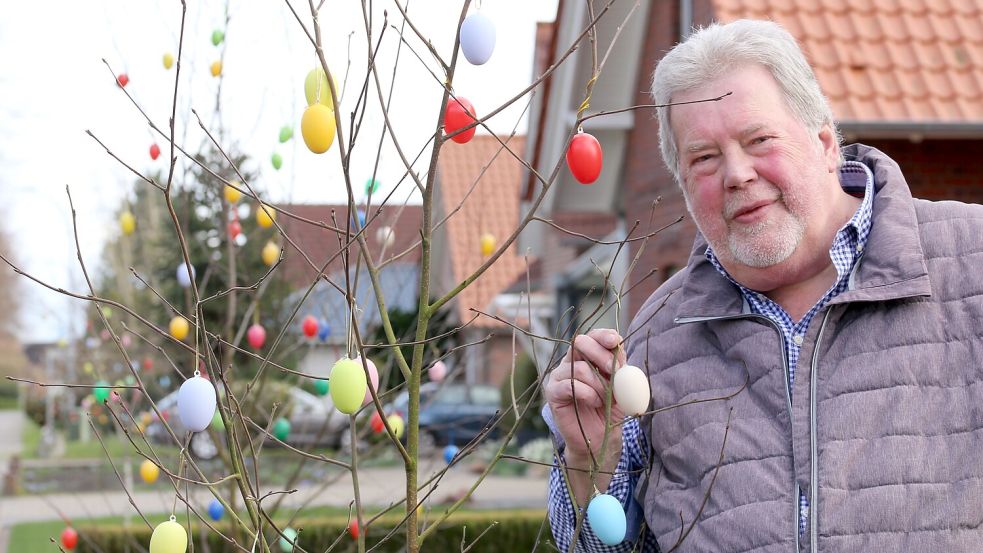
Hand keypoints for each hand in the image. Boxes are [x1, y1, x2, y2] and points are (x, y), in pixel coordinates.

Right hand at [544, 328, 625, 463]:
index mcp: (587, 356)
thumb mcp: (621, 386)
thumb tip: (620, 349)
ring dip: (599, 384)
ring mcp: (559, 376)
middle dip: (600, 355)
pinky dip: (588, 394)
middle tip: (614, 371)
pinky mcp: (553, 392)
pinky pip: (570, 385)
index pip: (592, 336)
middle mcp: (570, 362)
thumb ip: (621, 367)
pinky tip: (595, 402)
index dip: (603, 335)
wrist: (600, 437)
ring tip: (606, 399)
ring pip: (579, 368)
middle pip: (580, 343)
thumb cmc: (610, 409)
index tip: (616, 341)